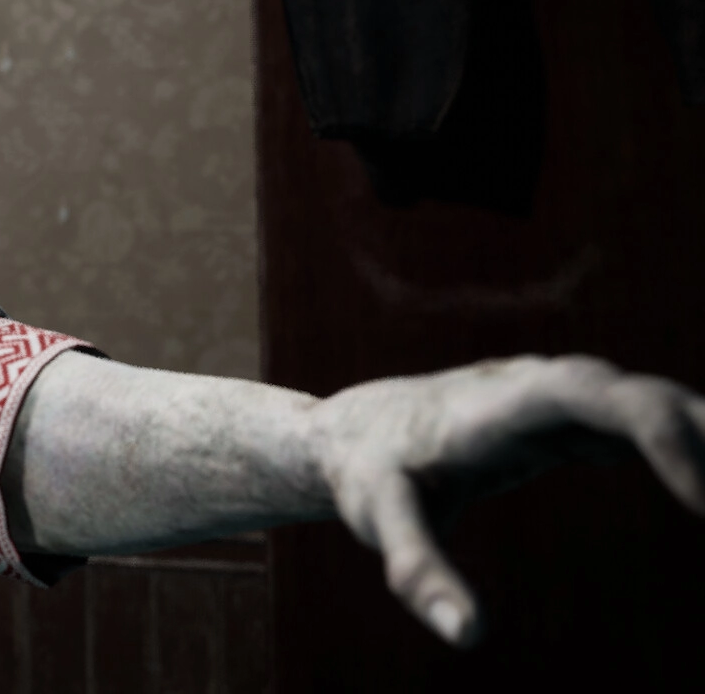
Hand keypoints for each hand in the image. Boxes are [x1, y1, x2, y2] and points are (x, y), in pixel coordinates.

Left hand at [309, 355, 704, 646]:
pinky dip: (697, 447)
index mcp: (501, 404)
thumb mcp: (377, 518)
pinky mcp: (578, 420)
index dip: (661, 431)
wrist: (353, 428)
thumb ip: (416, 570)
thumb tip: (467, 635)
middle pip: (644, 396)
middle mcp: (544, 388)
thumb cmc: (367, 472)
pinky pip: (652, 424)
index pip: (595, 395)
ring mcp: (566, 399)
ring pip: (659, 403)